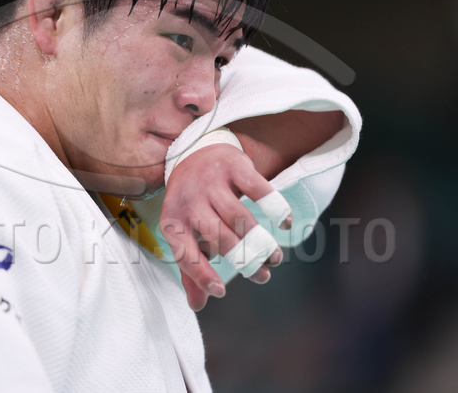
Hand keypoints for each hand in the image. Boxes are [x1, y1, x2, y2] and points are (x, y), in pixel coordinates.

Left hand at [160, 143, 291, 310]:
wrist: (193, 152)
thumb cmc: (191, 203)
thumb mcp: (184, 231)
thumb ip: (191, 267)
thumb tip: (198, 304)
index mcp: (173, 220)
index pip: (185, 252)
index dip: (201, 274)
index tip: (220, 291)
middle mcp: (190, 200)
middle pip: (219, 237)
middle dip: (244, 260)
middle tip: (263, 276)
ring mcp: (212, 182)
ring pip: (240, 218)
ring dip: (261, 241)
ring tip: (274, 258)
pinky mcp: (234, 166)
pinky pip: (258, 189)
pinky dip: (274, 207)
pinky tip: (284, 223)